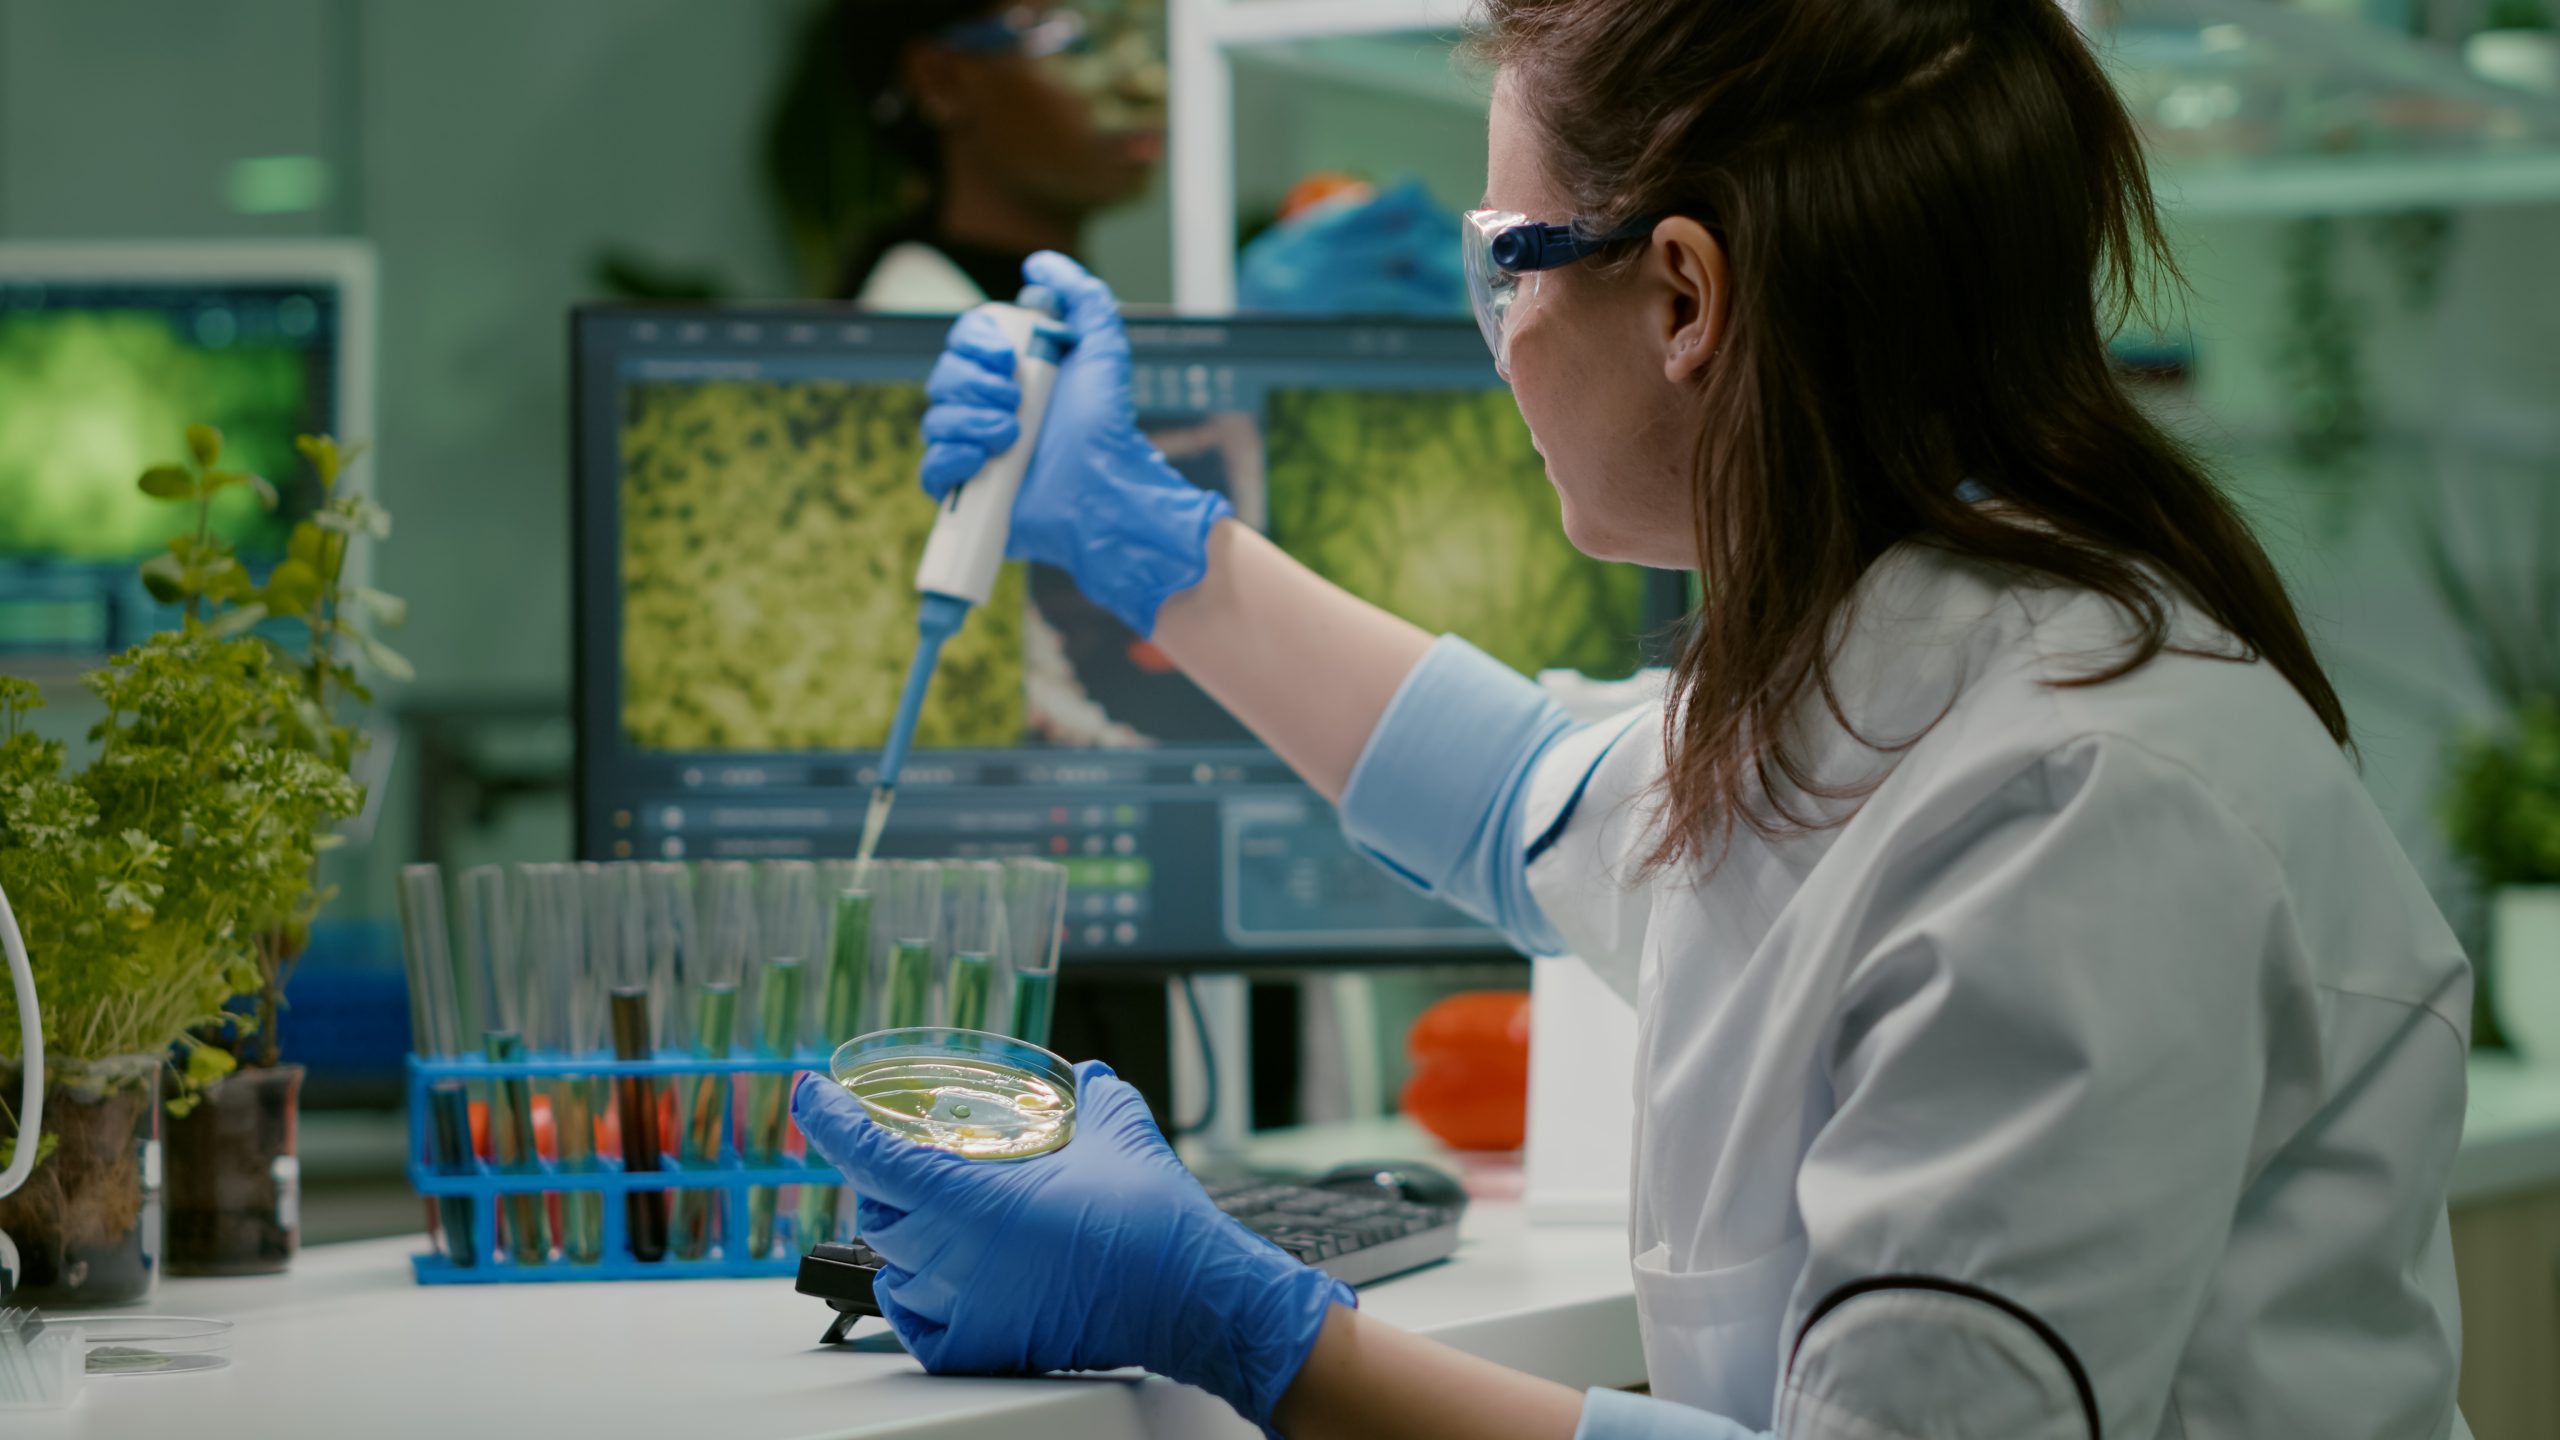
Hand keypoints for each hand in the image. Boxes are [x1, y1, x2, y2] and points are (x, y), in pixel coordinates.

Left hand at [792, 1062, 1350, 1429]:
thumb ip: (1096, 1096)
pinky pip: (919, 1327)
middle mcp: (956, 1258)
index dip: (831, 1121)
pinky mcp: (987, 1346)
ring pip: (895, 1267)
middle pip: (878, 1211)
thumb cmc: (1152, 1223)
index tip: (810, 1097)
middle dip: (878, 1178)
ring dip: (899, 1237)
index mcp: (974, 1201)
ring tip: (924, 1214)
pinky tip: (924, 1283)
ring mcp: (968, 1308)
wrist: (1190, 1296)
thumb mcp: (1120, 1131)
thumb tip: (1088, 1075)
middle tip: (898, 1154)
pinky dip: (912, 1300)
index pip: (871, 1154)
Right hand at [919, 251, 1232, 636]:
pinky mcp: (966, 490)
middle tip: (1017, 402)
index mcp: (1013, 371)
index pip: (964, 339)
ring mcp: (973, 447)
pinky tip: (982, 463)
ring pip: (934, 419)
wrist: (1101, 489)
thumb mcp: (1104, 348)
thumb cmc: (1106, 425)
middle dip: (977, 385)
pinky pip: (930, 467)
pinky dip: (951, 460)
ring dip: (971, 423)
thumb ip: (1083, 296)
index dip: (976, 343)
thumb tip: (1041, 262)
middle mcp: (988, 406)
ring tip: (1012, 438)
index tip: (1006, 357)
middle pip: (943, 375)